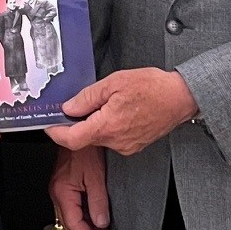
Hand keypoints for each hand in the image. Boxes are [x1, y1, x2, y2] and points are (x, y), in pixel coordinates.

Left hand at [46, 67, 197, 156]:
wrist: (180, 97)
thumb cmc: (153, 87)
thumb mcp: (114, 83)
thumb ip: (87, 97)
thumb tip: (69, 108)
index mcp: (107, 126)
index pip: (71, 139)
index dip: (56, 133)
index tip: (49, 125)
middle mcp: (116, 141)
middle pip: (84, 138)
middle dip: (78, 122)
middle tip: (80, 103)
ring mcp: (126, 146)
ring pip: (99, 137)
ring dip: (95, 122)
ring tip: (108, 102)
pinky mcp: (134, 145)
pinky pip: (112, 138)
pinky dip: (108, 126)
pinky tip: (118, 110)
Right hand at [50, 144, 111, 229]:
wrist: (76, 129)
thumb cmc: (84, 147)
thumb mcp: (96, 176)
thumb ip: (98, 202)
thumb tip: (100, 222)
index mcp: (63, 192)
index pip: (73, 224)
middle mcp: (57, 192)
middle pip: (71, 223)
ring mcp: (60, 188)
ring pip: (71, 215)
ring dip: (87, 226)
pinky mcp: (64, 184)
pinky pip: (73, 205)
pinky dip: (84, 214)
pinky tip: (94, 218)